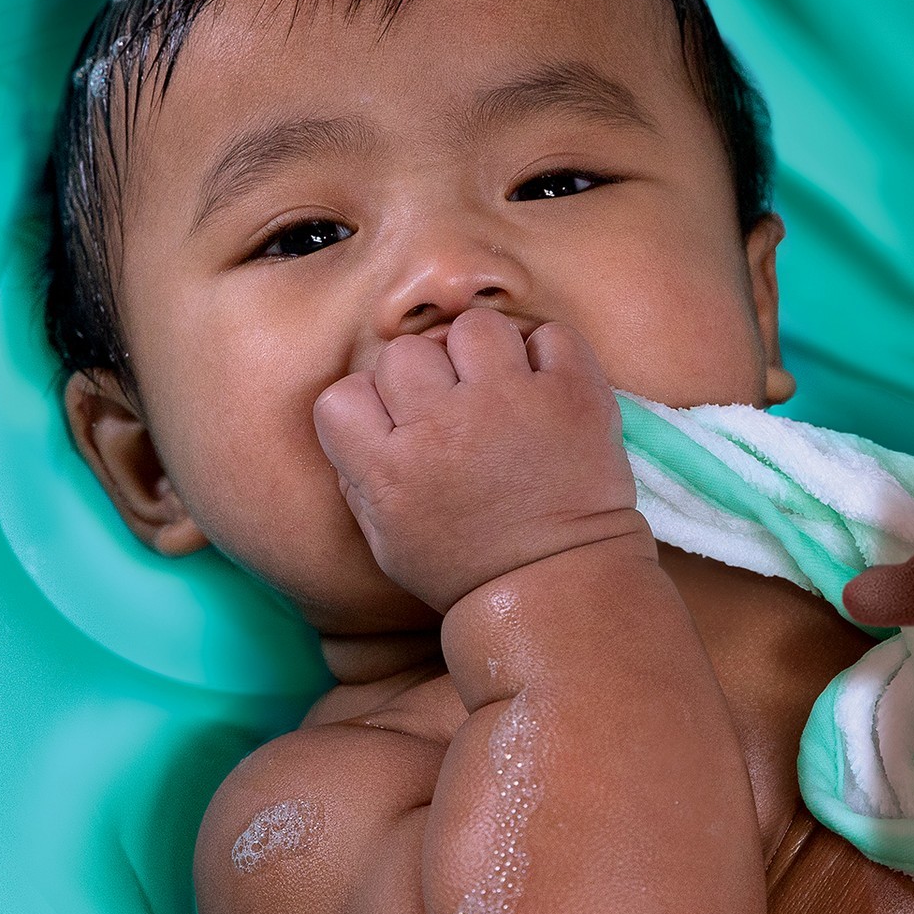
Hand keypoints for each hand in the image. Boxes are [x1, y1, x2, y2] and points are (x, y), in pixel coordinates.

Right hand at [313, 310, 644, 613]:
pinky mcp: (571, 394)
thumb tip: (360, 417)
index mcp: (390, 468)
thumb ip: (360, 475)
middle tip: (451, 411)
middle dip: (424, 378)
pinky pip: (548, 335)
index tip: (394, 425)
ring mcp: (510, 403)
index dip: (367, 405)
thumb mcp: (386, 540)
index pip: (342, 394)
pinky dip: (548, 357)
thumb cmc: (467, 567)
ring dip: (483, 354)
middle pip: (403, 352)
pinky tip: (544, 392)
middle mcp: (444, 426)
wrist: (560, 586)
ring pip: (473, 327)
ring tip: (500, 392)